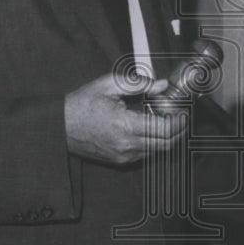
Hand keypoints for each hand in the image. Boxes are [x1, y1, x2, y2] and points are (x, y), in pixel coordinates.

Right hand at [64, 73, 185, 164]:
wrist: (60, 126)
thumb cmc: (81, 104)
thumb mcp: (108, 85)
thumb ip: (137, 84)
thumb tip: (160, 85)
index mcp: (125, 126)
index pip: (164, 130)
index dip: (179, 122)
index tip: (183, 112)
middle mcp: (126, 145)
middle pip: (166, 144)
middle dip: (178, 131)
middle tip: (179, 116)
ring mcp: (123, 155)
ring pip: (157, 151)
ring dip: (166, 137)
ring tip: (164, 119)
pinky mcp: (119, 160)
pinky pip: (145, 154)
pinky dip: (153, 143)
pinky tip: (149, 128)